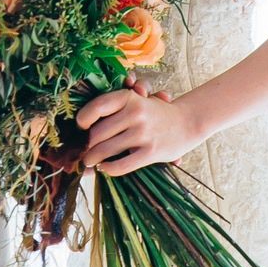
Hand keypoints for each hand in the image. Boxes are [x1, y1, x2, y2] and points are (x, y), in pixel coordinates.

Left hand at [76, 78, 205, 176]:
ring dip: (93, 159)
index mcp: (129, 97)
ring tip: (89, 162)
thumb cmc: (154, 111)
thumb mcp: (137, 100)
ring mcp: (143, 133)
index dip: (84, 119)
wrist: (186, 122)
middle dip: (86, 146)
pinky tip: (105, 169)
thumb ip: (115, 108)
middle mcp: (135, 112)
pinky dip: (109, 169)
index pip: (98, 106)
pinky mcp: (151, 152)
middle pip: (98, 133)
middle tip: (81, 152)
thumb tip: (85, 126)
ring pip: (106, 150)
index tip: (81, 127)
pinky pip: (122, 165)